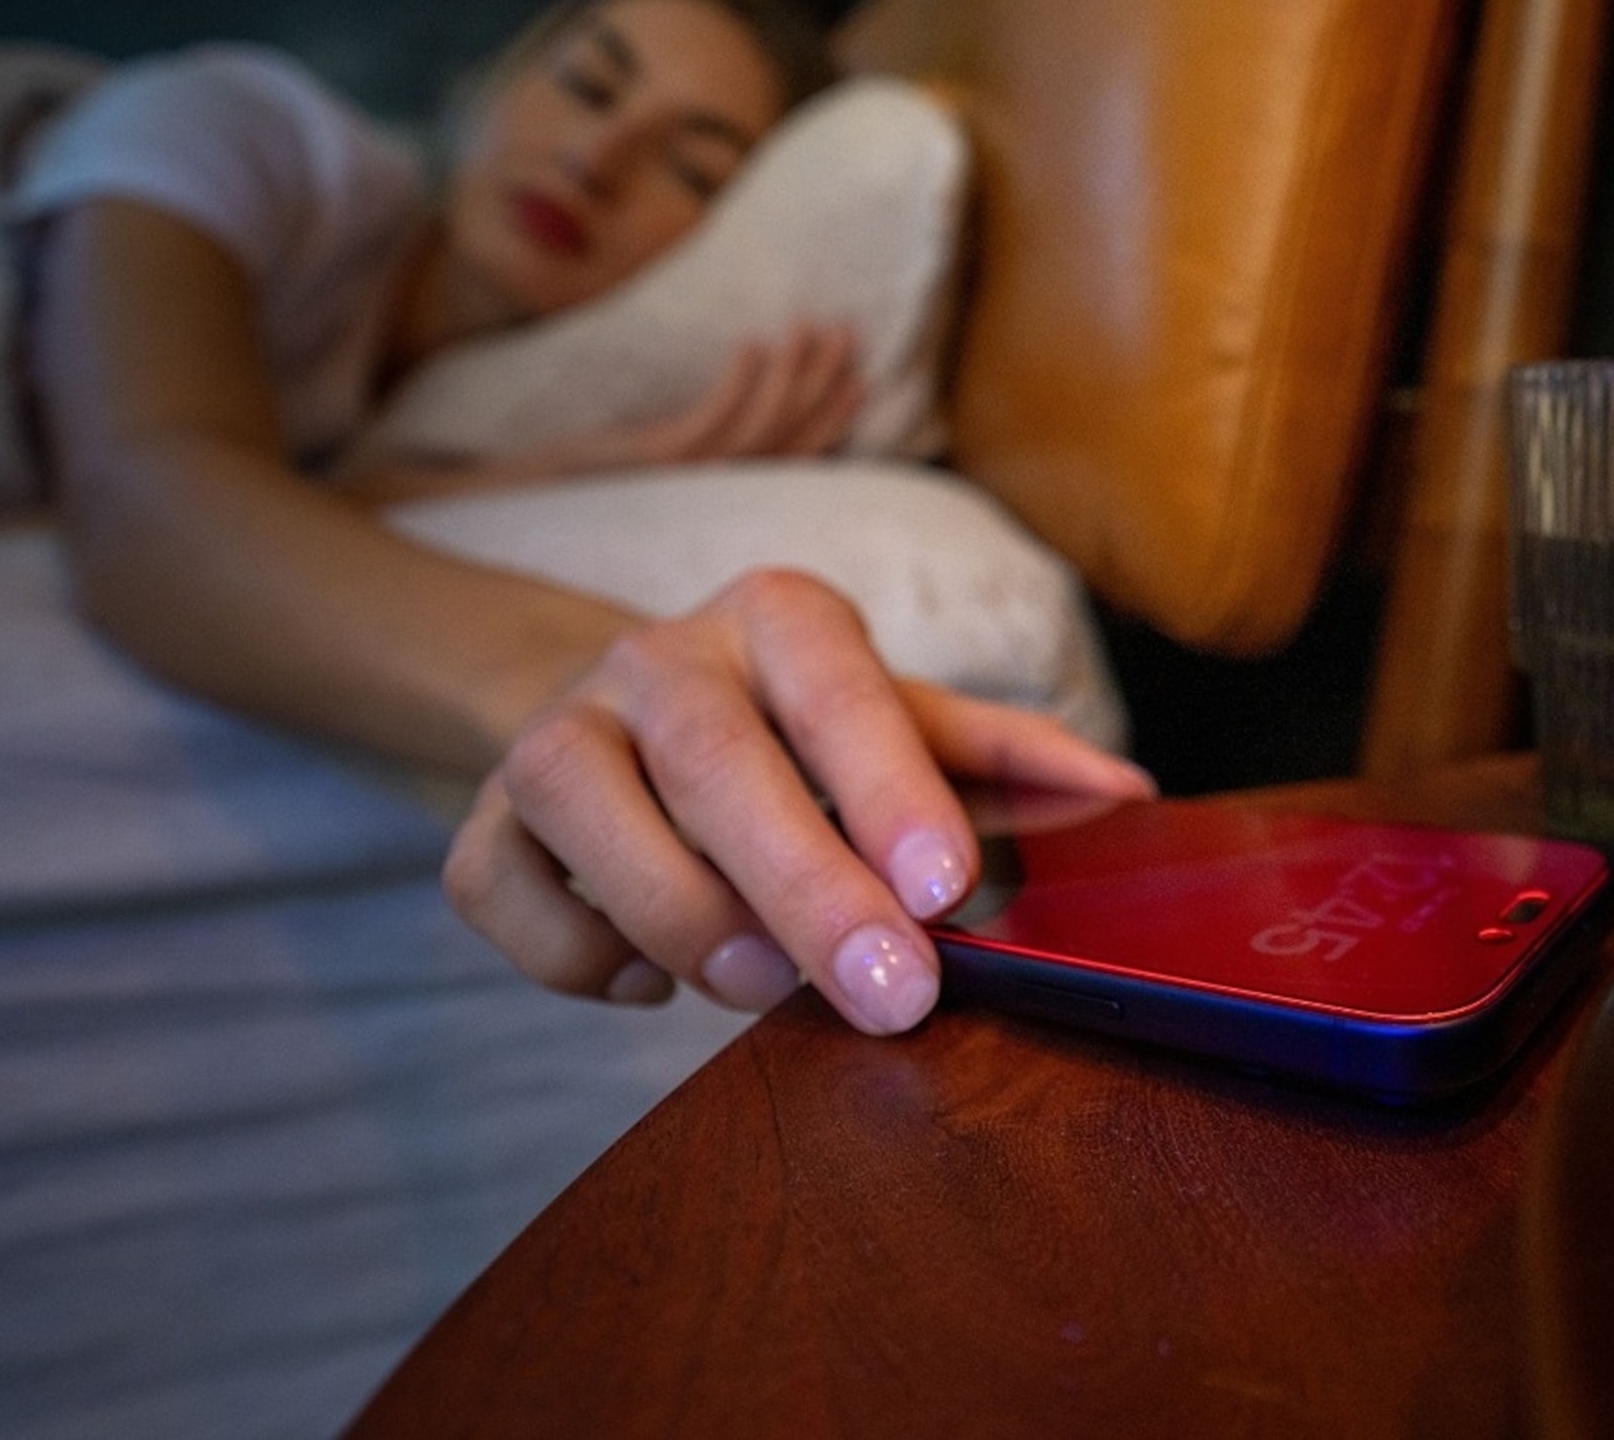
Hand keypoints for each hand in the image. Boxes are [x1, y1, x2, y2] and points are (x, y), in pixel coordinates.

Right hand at [443, 568, 1155, 1031]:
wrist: (634, 717)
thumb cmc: (805, 734)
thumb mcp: (911, 726)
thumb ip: (1010, 758)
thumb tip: (1129, 792)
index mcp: (781, 619)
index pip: (841, 691)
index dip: (890, 788)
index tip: (949, 888)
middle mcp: (658, 656)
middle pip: (718, 759)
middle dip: (807, 887)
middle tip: (889, 993)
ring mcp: (556, 729)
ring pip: (584, 803)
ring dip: (681, 912)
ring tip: (759, 983)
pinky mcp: (484, 818)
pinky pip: (499, 885)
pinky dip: (574, 953)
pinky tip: (651, 973)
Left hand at [608, 322, 867, 465]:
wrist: (542, 495)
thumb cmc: (598, 474)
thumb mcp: (658, 452)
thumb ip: (701, 440)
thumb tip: (743, 399)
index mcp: (729, 489)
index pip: (797, 452)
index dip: (833, 417)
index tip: (862, 379)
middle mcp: (721, 486)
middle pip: (788, 431)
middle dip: (823, 382)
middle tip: (846, 334)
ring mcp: (693, 474)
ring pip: (761, 423)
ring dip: (790, 373)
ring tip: (807, 326)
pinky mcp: (662, 459)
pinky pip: (713, 418)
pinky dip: (738, 382)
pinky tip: (751, 344)